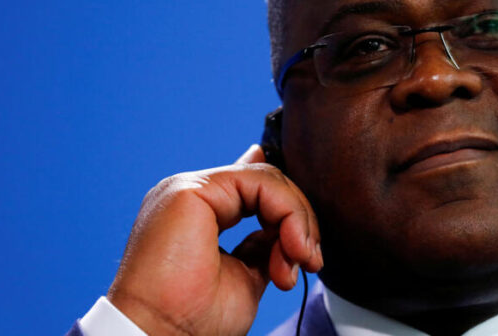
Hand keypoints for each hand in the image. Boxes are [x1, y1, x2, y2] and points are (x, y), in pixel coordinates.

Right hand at [107, 144, 322, 335]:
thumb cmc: (193, 319)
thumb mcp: (248, 273)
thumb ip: (264, 241)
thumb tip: (285, 213)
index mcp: (199, 210)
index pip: (255, 188)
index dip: (290, 211)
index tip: (308, 257)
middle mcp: (191, 193)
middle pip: (266, 182)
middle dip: (299, 221)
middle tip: (309, 262)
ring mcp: (188, 188)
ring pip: (266, 179)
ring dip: (297, 220)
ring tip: (300, 260)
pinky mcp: (191, 190)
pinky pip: (258, 181)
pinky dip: (287, 211)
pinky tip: (291, 248)